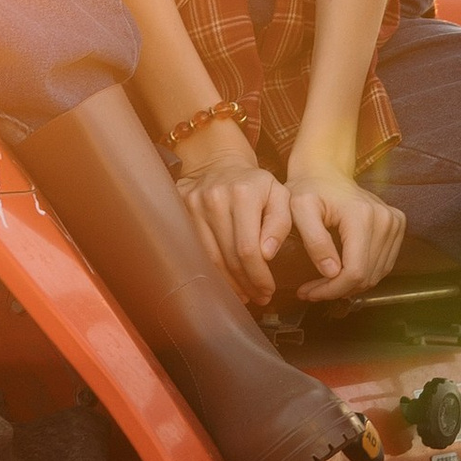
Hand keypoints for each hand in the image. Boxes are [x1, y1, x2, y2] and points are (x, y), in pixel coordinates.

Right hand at [170, 124, 297, 308]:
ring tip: (244, 294)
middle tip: (259, 297)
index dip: (258, 276)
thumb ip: (280, 223)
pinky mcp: (179, 209)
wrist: (220, 164)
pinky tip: (224, 282)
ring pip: (209, 258)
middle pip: (228, 257)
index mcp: (243, 193)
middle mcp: (214, 198)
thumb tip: (267, 253)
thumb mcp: (280, 195)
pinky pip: (195, 250)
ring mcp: (193, 204)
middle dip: (246, 283)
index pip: (248, 248)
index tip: (268, 290)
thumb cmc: (256, 185)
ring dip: (228, 283)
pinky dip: (211, 271)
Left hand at [281, 156, 407, 305]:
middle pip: (366, 276)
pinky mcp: (397, 225)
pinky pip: (382, 265)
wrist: (325, 171)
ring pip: (376, 274)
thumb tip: (332, 272)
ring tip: (322, 283)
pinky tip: (341, 272)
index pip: (354, 271)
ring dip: (349, 286)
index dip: (331, 290)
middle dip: (337, 290)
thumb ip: (314, 240)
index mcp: (362, 216)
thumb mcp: (299, 210)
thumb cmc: (307, 189)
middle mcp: (385, 219)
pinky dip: (362, 275)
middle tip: (311, 290)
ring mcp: (394, 222)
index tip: (308, 293)